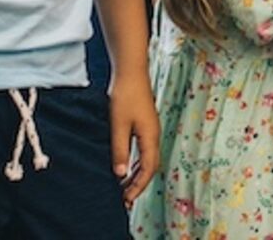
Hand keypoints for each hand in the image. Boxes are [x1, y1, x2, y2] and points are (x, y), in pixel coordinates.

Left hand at [108, 71, 160, 206]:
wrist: (132, 72)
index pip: (147, 169)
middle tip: (125, 199)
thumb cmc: (125, 96)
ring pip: (147, 159)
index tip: (127, 200)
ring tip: (124, 187)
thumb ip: (120, 150)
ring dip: (137, 174)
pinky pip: (144, 151)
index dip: (138, 186)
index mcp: (150, 137)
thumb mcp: (118, 125)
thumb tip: (119, 174)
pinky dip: (136, 163)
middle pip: (150, 167)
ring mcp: (150, 130)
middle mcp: (153, 136)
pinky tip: (125, 166)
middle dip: (139, 184)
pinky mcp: (145, 125)